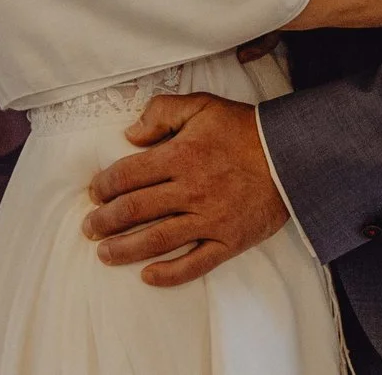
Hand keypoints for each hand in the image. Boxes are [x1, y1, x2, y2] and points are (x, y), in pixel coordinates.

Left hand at [81, 93, 286, 285]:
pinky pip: (195, 263)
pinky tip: (148, 276)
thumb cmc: (244, 130)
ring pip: (157, 240)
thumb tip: (130, 134)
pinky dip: (169, 273)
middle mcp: (190, 190)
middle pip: (135, 210)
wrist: (292, 156)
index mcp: (180, 156)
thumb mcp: (202, 105)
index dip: (104, 185)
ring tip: (104, 254)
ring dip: (125, 249)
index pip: (128, 175)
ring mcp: (209, 219)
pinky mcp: (228, 241)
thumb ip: (162, 113)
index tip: (93, 193)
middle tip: (89, 228)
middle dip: (105, 221)